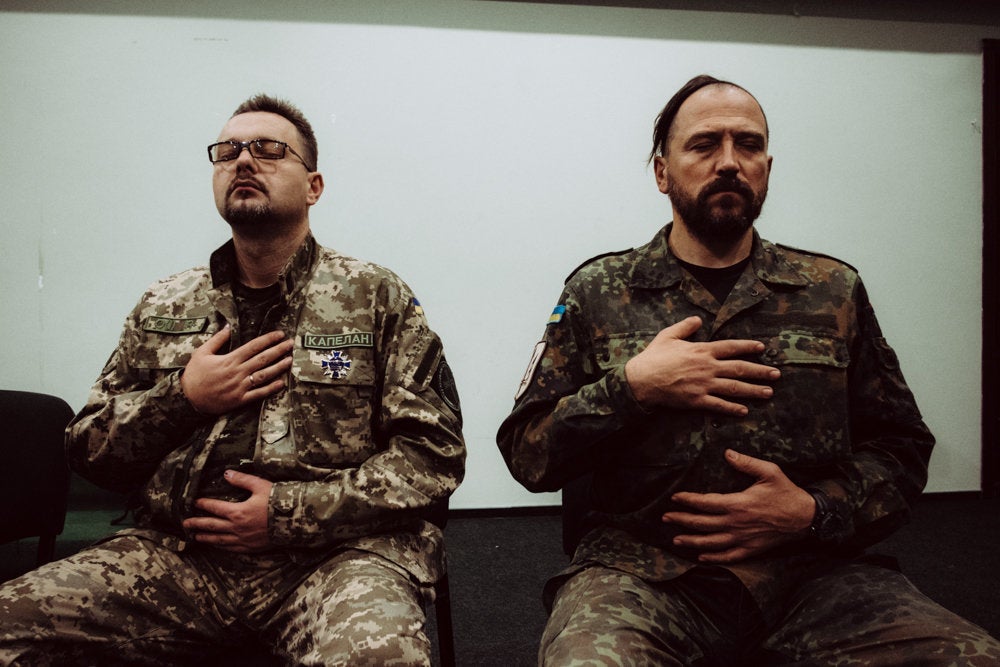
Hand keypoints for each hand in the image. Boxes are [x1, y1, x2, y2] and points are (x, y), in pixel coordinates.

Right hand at [180, 325, 293, 414]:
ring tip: (290, 360)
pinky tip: (282, 382)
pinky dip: (271, 388)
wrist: (187, 398)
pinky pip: (258, 394)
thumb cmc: (194, 374)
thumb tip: (228, 326)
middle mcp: (237, 372)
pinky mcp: (239, 400)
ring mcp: (239, 386)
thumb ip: (217, 339)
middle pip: (263, 358)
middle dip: (279, 350)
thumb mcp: (202, 352)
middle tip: (291, 344)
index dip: (269, 339)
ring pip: (264, 375)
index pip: (254, 346)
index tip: (280, 334)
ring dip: (279, 367)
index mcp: (230, 359)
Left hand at [182, 470, 273, 552]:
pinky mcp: (251, 547)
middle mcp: (237, 527)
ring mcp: (243, 539)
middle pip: (211, 526)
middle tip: (185, 524)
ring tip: (196, 537)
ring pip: (219, 540)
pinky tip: (217, 545)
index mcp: (238, 511)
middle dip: (197, 524)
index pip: (214, 507)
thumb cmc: (278, 501)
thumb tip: (226, 474)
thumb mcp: (261, 486)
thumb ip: (242, 480)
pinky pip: (231, 548)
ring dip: (206, 537)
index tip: (194, 502)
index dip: (203, 504)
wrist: (294, 521)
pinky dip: (221, 546)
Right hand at [624, 316, 778, 416]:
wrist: (641, 380)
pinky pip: (719, 405)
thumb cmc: (653, 357)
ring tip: (768, 393)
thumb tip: (698, 319)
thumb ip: (685, 327)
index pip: (731, 347)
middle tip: (776, 374)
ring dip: (753, 390)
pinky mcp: (697, 400)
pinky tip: (744, 411)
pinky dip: (732, 408)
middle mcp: (707, 367)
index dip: (748, 347)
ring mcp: (703, 385)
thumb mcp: (668, 335)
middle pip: (740, 368)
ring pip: (734, 388)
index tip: (762, 348)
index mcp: (702, 350)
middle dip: (760, 371)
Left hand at [661, 449, 814, 562]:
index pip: (705, 503)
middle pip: (702, 524)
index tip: (674, 498)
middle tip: (665, 518)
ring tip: (675, 540)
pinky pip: (728, 556)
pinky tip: (701, 556)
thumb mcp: (769, 472)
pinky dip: (713, 558)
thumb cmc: (787, 493)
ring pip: (710, 543)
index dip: (688, 500)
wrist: (806, 518)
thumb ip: (747, 463)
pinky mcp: (751, 549)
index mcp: (738, 504)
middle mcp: (736, 524)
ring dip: (691, 541)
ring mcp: (743, 539)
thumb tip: (727, 453)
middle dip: (681, 521)